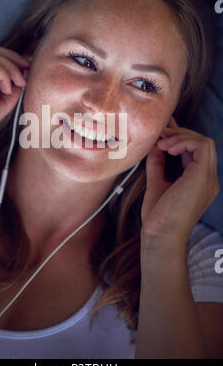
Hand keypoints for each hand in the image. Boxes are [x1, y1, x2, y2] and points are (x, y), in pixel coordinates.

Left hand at [141, 116, 219, 247]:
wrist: (160, 236)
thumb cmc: (158, 217)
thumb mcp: (156, 183)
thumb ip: (158, 164)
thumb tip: (156, 146)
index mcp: (200, 182)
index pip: (196, 152)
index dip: (181, 136)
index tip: (164, 130)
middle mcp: (209, 180)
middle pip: (202, 144)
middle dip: (180, 133)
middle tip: (160, 134)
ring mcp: (209, 178)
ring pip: (205, 142)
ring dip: (181, 136)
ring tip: (162, 143)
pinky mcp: (203, 176)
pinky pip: (202, 146)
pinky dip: (184, 142)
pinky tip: (168, 148)